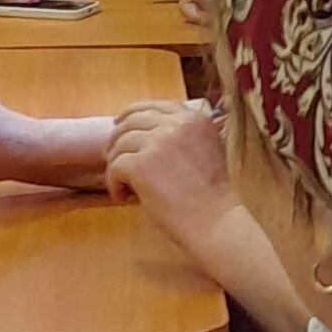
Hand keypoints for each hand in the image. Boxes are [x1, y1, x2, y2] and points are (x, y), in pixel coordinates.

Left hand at [105, 100, 234, 242]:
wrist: (219, 224)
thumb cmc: (214, 198)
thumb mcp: (207, 150)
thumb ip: (182, 136)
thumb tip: (145, 133)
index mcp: (193, 119)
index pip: (154, 106)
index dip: (133, 113)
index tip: (120, 123)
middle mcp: (175, 125)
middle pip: (133, 121)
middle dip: (118, 137)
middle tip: (112, 155)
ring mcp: (157, 143)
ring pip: (121, 143)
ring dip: (116, 162)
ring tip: (121, 183)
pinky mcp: (142, 164)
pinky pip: (116, 165)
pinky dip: (113, 181)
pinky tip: (120, 194)